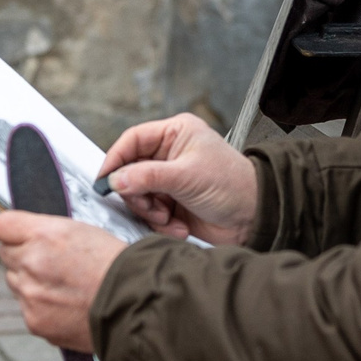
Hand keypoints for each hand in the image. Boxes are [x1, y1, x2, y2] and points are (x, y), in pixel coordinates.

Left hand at [0, 212, 128, 352]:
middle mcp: (31, 263)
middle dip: (24, 257)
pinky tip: (67, 305)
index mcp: (43, 235)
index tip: (20, 236)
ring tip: (66, 286)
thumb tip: (26, 236)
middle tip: (54, 264)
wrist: (136, 303)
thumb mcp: (83, 230)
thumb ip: (46, 232)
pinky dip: (42, 308)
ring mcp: (30, 295)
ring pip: (16, 283)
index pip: (2, 226)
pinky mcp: (34, 321)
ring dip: (32, 283)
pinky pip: (27, 309)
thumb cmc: (117, 265)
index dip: (13, 231)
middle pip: (7, 255)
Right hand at [98, 114, 256, 244]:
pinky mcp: (172, 204)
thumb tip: (116, 180)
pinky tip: (180, 226)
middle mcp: (170, 155)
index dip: (116, 159)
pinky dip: (161, 224)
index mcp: (175, 134)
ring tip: (169, 217)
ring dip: (151, 212)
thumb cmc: (233, 185)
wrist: (255, 217)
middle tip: (149, 205)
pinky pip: (151, 214)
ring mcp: (170, 180)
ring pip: (138, 196)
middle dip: (138, 194)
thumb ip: (147, 177)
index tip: (105, 180)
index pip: (132, 140)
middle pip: (130, 171)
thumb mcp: (187, 176)